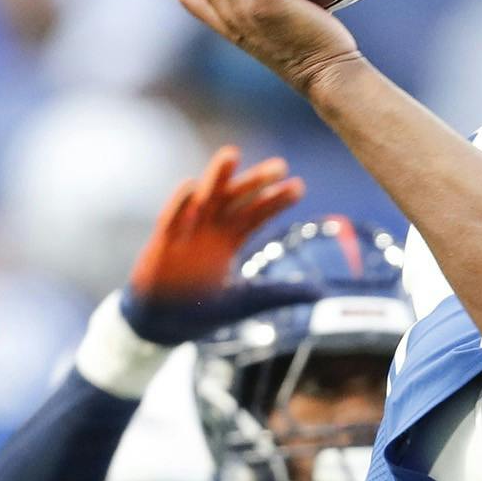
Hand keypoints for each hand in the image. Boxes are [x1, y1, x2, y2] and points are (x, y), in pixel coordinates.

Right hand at [120, 145, 311, 343]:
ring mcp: (184, 235)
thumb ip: (281, 293)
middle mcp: (208, 231)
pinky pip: (170, 221)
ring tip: (232, 154)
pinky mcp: (161, 247)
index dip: (275, 200)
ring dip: (216, 178)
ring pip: (203, 200)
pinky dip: (180, 205)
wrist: (164, 327)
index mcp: (228, 241)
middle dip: (255, 182)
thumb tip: (320, 292)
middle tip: (280, 165)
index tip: (299, 186)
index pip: (255, 214)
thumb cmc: (203, 310)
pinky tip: (193, 187)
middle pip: (234, 200)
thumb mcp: (248, 300)